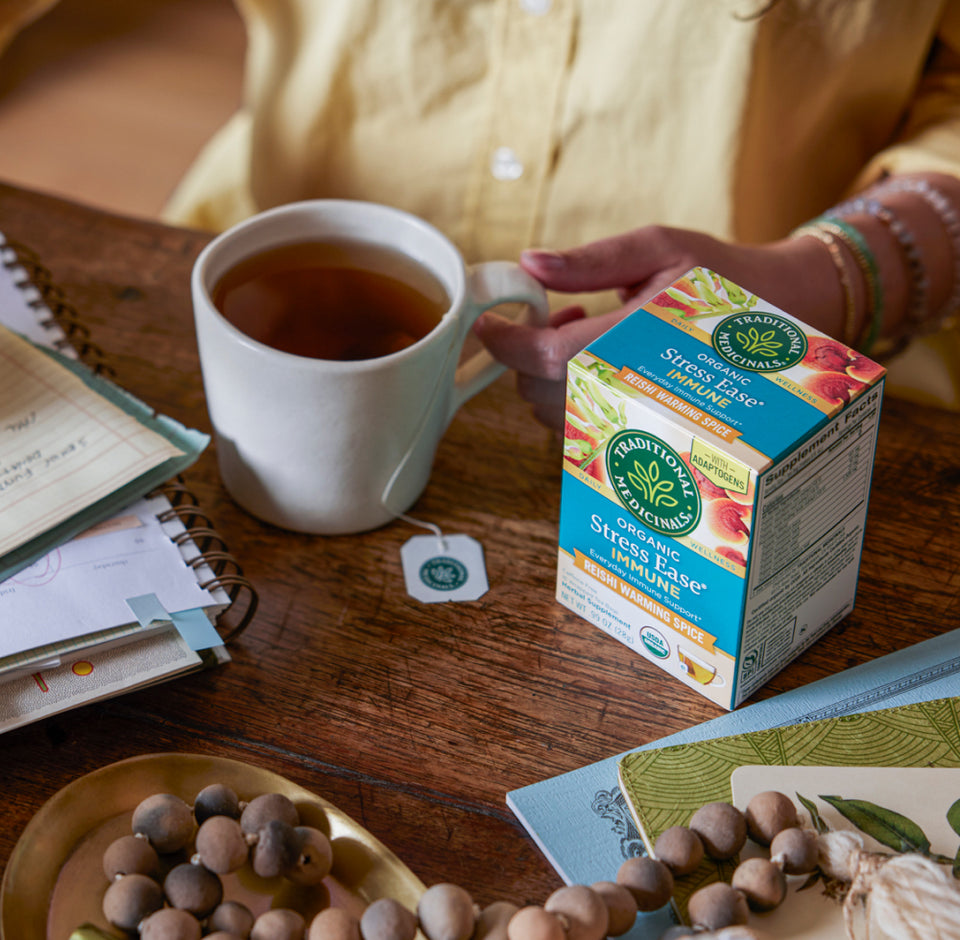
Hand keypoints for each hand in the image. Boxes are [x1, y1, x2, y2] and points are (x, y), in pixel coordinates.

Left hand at [474, 225, 821, 428]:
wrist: (778, 326)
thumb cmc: (722, 280)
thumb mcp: (660, 249)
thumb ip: (593, 260)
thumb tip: (530, 263)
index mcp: (635, 340)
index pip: (548, 357)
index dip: (507, 343)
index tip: (486, 322)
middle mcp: (631, 387)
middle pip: (541, 390)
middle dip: (529, 353)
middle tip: (561, 311)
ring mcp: (634, 415)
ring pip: (553, 411)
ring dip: (547, 372)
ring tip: (586, 329)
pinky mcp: (636, 429)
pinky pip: (576, 423)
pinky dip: (566, 392)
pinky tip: (597, 360)